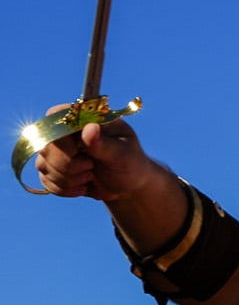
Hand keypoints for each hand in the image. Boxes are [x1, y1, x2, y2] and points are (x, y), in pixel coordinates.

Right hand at [36, 112, 154, 201]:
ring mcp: (56, 151)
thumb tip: (89, 128)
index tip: (79, 151)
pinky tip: (82, 186)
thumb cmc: (130, 162)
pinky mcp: (52, 169)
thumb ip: (105, 143)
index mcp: (86, 119)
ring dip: (68, 178)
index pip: (56, 115)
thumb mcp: (124, 154)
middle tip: (91, 166)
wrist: (127, 184)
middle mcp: (66, 132)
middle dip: (68, 163)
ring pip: (42, 164)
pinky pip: (44, 180)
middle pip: (45, 144)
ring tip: (90, 176)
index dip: (60, 135)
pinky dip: (63, 188)